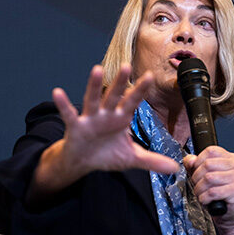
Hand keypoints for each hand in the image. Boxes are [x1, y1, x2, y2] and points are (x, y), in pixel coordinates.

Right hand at [54, 63, 178, 174]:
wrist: (83, 161)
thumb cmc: (106, 153)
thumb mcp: (131, 157)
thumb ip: (152, 160)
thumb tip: (175, 168)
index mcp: (121, 118)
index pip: (133, 102)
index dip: (141, 90)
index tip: (150, 76)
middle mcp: (106, 114)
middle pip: (114, 96)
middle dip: (120, 83)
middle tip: (127, 66)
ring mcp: (90, 118)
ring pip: (93, 100)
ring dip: (94, 85)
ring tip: (97, 70)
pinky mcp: (75, 126)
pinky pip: (68, 114)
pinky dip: (63, 104)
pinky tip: (58, 92)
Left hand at [183, 146, 233, 234]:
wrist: (228, 214)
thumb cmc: (217, 193)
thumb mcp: (203, 174)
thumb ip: (194, 164)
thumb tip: (190, 160)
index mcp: (232, 158)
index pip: (210, 151)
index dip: (197, 161)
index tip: (195, 171)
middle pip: (207, 164)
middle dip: (196, 177)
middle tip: (198, 185)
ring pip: (208, 178)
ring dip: (199, 189)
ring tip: (201, 194)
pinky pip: (212, 192)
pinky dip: (204, 198)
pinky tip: (206, 200)